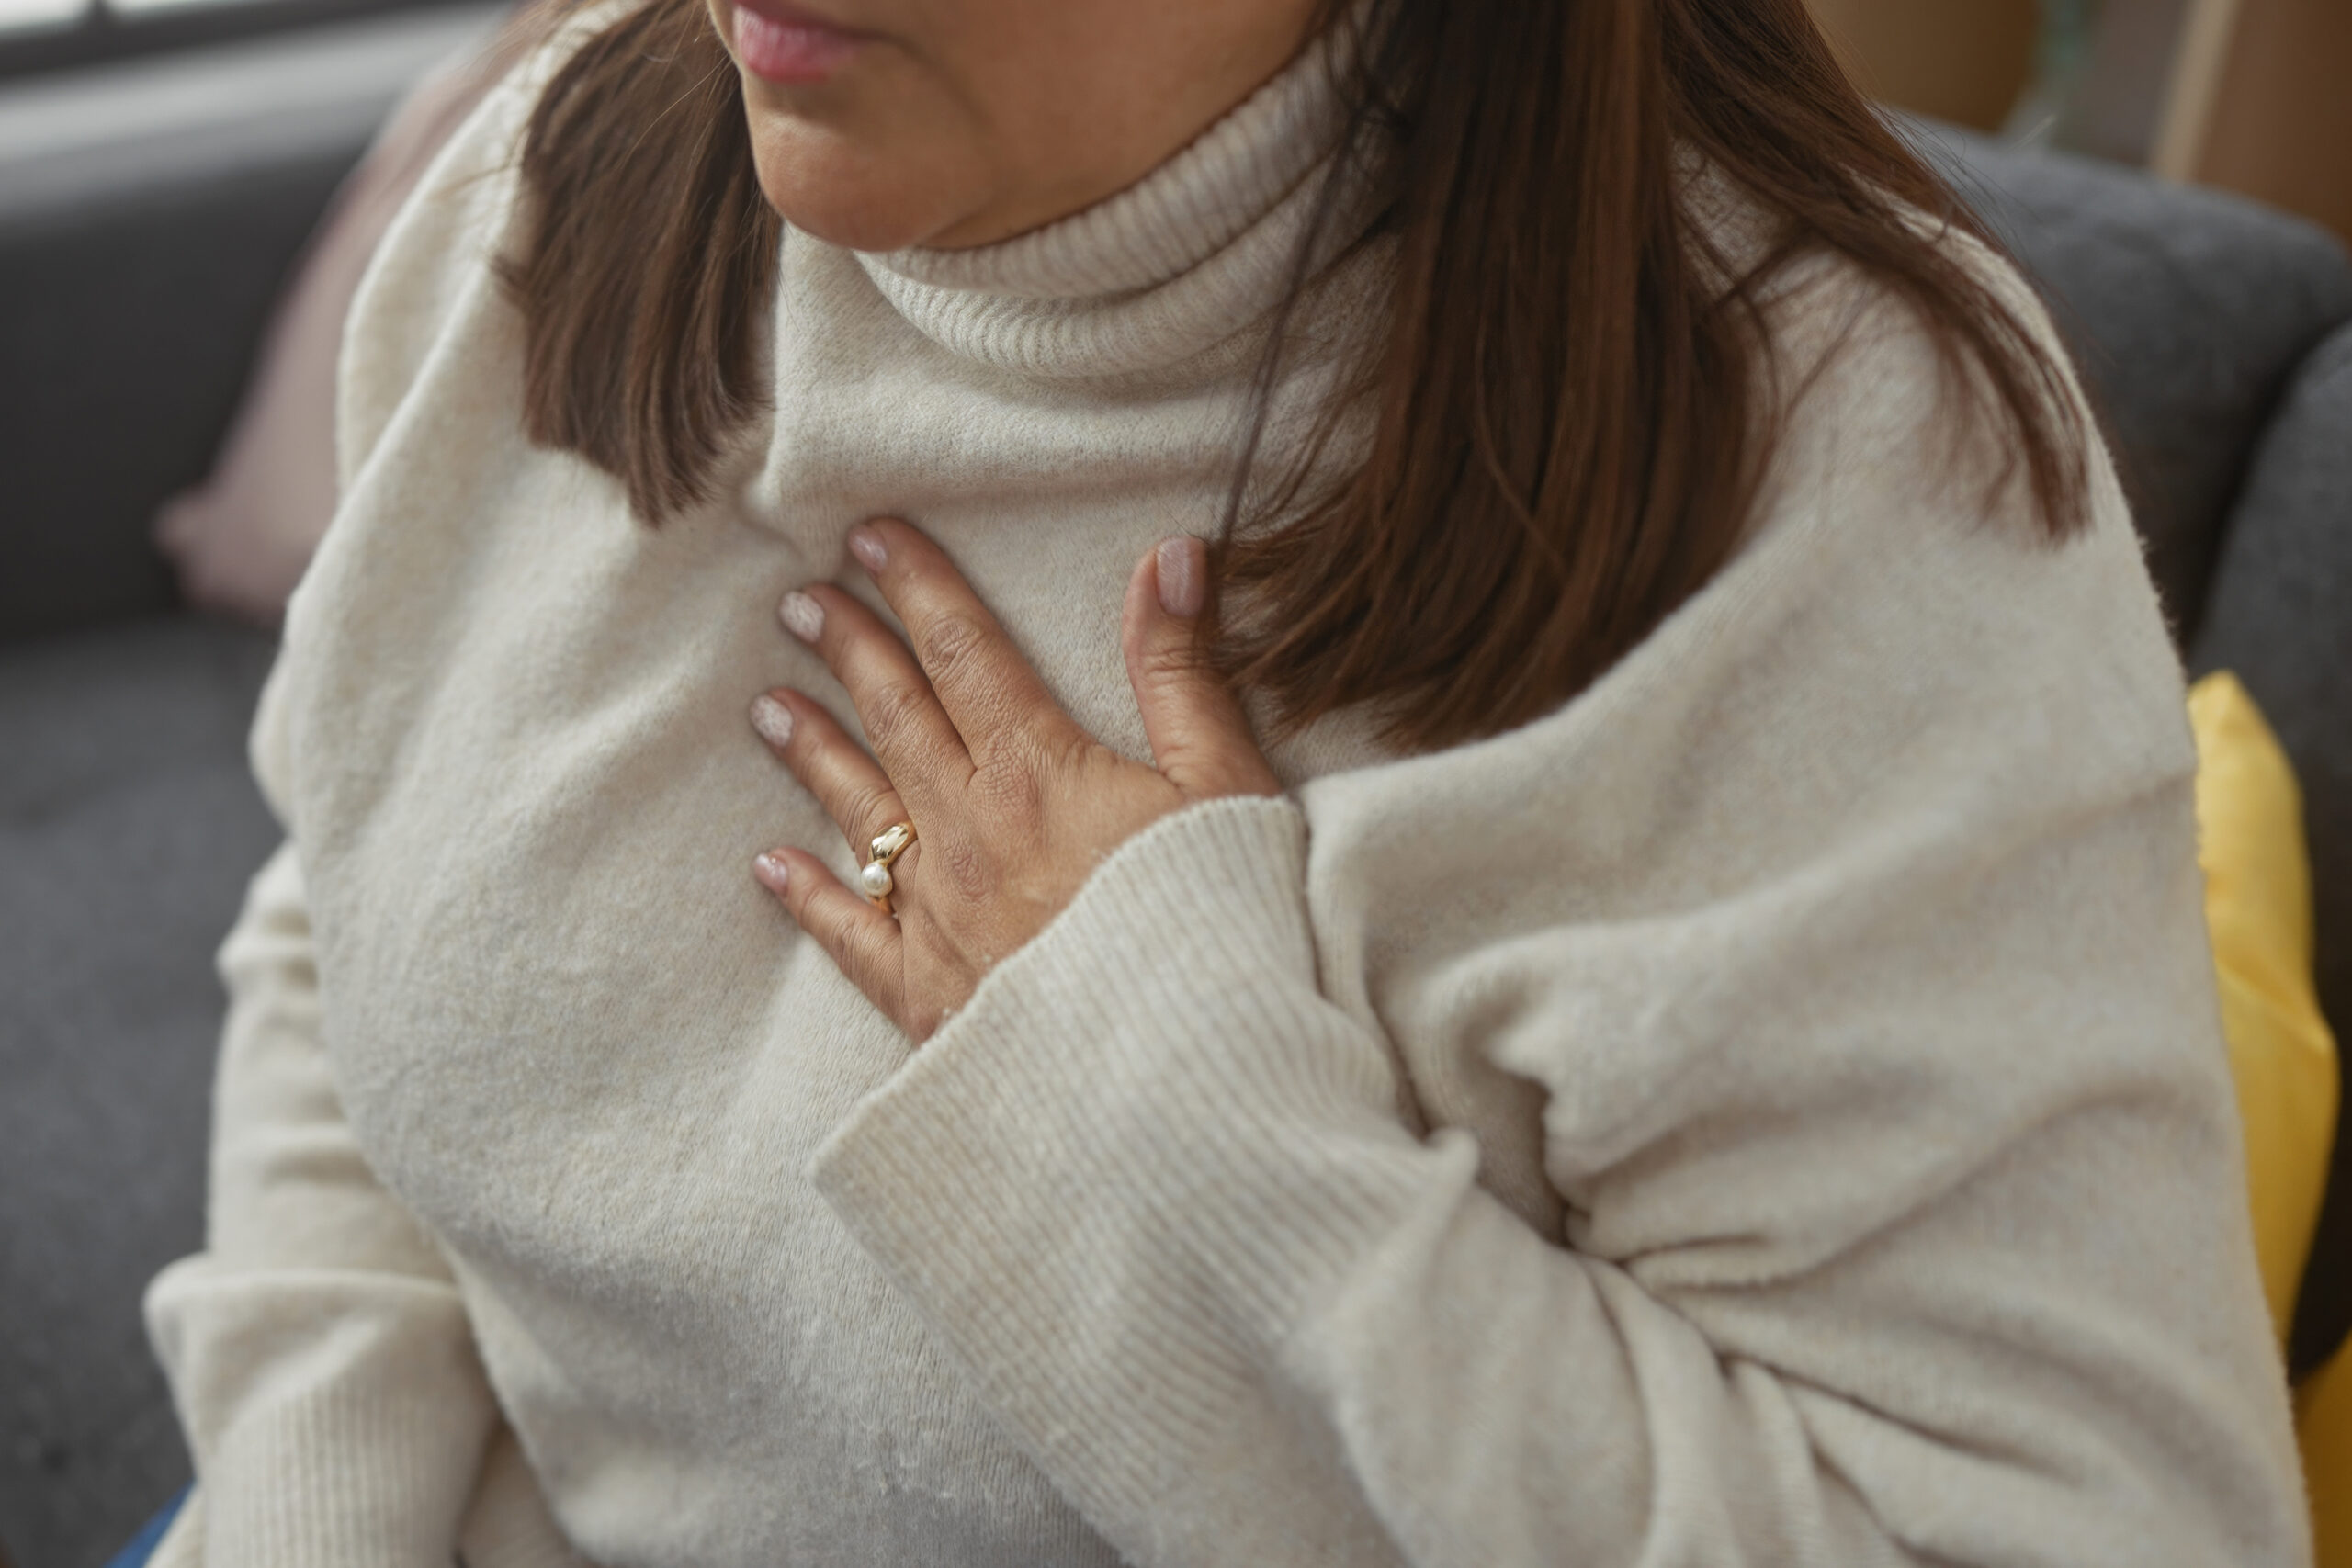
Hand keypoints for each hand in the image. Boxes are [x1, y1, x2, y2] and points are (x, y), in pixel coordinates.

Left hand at [748, 519, 1281, 1042]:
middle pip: (897, 718)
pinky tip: (768, 867)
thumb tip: (1169, 553)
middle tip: (802, 601)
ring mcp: (939, 917)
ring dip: (814, 751)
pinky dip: (808, 898)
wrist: (1185, 1084)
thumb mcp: (1226, 787)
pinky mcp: (928, 999)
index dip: (918, 587)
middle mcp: (969, 833)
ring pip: (860, 812)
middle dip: (851, 650)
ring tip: (768, 706)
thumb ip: (1182, 671)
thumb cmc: (1220, 930)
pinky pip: (851, 936)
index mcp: (1038, 772)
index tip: (869, 535)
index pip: (964, 653)